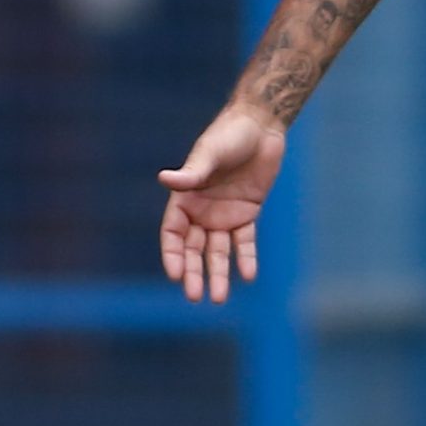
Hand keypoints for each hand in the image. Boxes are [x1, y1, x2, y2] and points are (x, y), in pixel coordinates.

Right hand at [157, 104, 285, 302]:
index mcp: (184, 199)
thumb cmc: (228, 136)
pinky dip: (246, 257)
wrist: (261, 127)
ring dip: (218, 273)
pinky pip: (245, 241)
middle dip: (194, 272)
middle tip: (196, 296)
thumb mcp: (209, 153)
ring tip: (218, 298)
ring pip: (218, 250)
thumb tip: (165, 179)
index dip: (173, 255)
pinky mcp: (247, 213)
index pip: (172, 234)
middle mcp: (201, 211)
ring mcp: (224, 214)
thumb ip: (192, 172)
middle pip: (194, 249)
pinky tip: (249, 275)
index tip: (177, 274)